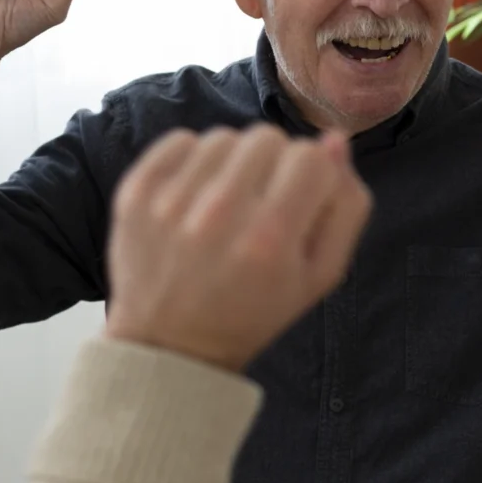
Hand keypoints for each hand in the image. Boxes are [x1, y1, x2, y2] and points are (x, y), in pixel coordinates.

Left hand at [104, 125, 372, 370]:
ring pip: (224, 136)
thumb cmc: (255, 312)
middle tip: (262, 201)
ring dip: (234, 162)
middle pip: (267, 136)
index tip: (299, 199)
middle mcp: (219, 213)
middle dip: (274, 163)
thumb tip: (335, 141)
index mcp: (270, 238)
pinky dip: (194, 159)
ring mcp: (171, 201)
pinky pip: (180, 140)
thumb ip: (345, 207)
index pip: (310, 155)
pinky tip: (197, 193)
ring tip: (227, 200)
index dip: (312, 173)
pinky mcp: (136, 194)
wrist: (171, 345)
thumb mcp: (320, 275)